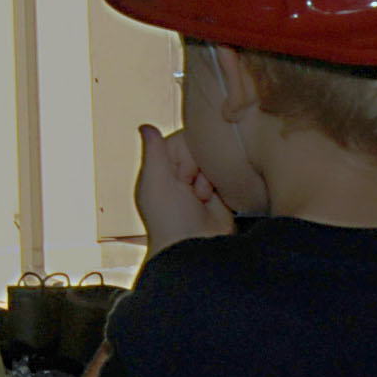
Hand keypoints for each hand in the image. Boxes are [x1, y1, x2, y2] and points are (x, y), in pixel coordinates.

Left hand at [132, 125, 233, 249]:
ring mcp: (204, 184)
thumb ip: (154, 152)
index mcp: (162, 168)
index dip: (188, 153)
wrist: (195, 251)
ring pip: (218, 160)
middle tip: (195, 191)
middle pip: (203, 148)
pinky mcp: (223, 194)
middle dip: (202, 167)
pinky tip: (218, 200)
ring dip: (214, 179)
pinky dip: (227, 184)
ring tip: (205, 199)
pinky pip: (231, 175)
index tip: (184, 174)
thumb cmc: (168, 220)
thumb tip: (144, 125)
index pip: (183, 139)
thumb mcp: (156, 183)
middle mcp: (183, 173)